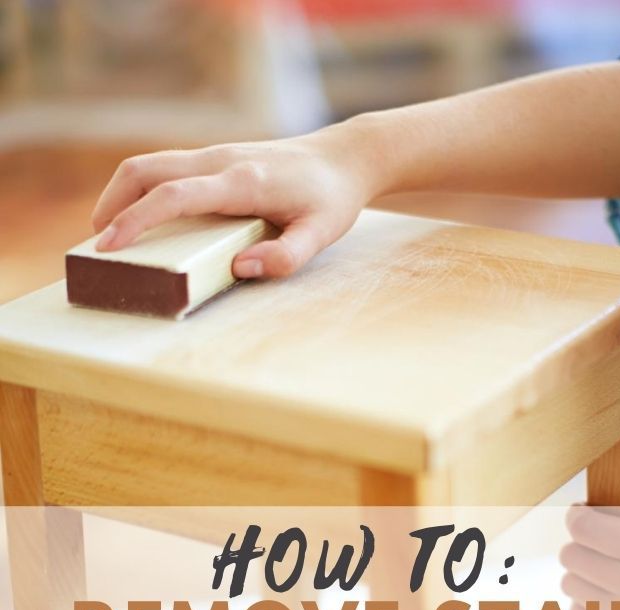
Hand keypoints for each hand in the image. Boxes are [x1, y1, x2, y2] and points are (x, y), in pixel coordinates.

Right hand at [91, 125, 377, 279]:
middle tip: (98, 244)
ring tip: (111, 232)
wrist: (344, 158)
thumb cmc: (331, 200)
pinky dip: (142, 189)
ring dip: (121, 194)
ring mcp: (214, 154)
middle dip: (112, 204)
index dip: (136, 221)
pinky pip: (166, 168)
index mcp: (241, 181)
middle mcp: (220, 160)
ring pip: (149, 164)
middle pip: (145, 169)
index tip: (109, 246)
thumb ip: (285, 257)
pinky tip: (142, 216)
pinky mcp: (214, 158)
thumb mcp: (320, 235)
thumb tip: (240, 269)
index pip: (173, 196)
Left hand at [561, 505, 619, 609]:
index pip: (585, 527)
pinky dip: (588, 607)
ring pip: (569, 584)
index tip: (580, 517)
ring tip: (610, 582)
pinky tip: (613, 607)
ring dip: (583, 579)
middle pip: (570, 555)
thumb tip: (582, 506)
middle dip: (580, 549)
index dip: (577, 518)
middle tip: (598, 552)